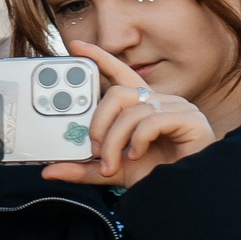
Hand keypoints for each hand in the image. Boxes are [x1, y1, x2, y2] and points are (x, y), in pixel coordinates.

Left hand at [41, 42, 217, 189]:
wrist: (185, 193)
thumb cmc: (155, 177)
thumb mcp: (111, 172)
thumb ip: (82, 168)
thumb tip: (49, 171)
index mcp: (142, 106)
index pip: (119, 75)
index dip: (99, 58)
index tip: (75, 46)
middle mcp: (160, 101)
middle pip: (117, 94)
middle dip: (97, 123)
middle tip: (92, 148)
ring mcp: (178, 107)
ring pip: (130, 111)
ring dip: (113, 141)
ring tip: (112, 163)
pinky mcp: (191, 119)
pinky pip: (151, 120)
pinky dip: (137, 141)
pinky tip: (136, 156)